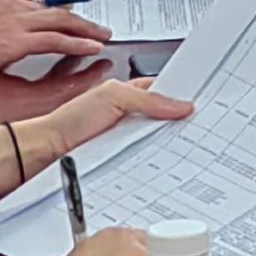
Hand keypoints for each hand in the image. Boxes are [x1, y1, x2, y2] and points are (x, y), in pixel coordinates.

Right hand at [0, 0, 115, 85]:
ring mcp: (12, 19)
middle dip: (79, 14)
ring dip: (87, 29)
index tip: (66, 3)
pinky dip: (78, 44)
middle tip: (96, 23)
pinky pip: (56, 40)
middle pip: (54, 4)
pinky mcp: (13, 42)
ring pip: (62, 21)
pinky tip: (90, 48)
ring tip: (102, 36)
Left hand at [33, 74, 194, 161]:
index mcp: (131, 94)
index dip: (183, 94)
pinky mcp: (130, 161)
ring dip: (174, 144)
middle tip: (204, 124)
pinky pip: (152, 160)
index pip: (166, 92)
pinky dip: (162, 162)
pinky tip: (172, 163)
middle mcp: (134, 117)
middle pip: (168, 119)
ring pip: (162, 141)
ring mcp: (132, 140)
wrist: (51, 151)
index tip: (204, 100)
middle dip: (184, 122)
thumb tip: (181, 105)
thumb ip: (148, 98)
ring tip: (194, 143)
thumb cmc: (72, 120)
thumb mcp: (113, 96)